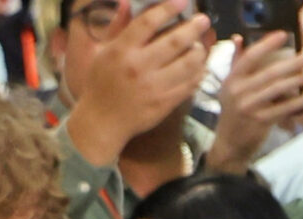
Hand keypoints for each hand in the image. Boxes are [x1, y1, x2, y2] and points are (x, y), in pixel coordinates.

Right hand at [63, 0, 213, 164]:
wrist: (100, 123)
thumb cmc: (100, 85)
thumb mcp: (102, 53)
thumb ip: (118, 28)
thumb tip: (129, 4)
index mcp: (120, 52)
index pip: (148, 22)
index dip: (168, 8)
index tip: (182, 2)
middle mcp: (138, 67)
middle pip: (176, 40)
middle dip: (194, 27)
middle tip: (202, 21)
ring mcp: (153, 87)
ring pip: (189, 62)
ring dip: (199, 50)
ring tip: (198, 46)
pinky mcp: (164, 102)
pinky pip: (190, 83)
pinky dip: (198, 72)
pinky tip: (196, 67)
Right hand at [206, 32, 302, 171]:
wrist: (229, 144)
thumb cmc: (233, 112)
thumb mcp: (229, 87)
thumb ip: (236, 63)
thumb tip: (239, 38)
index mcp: (231, 80)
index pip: (250, 57)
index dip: (267, 44)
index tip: (283, 35)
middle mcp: (238, 92)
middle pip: (271, 72)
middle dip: (294, 62)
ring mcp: (249, 107)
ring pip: (280, 89)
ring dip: (300, 79)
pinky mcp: (260, 121)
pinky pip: (285, 108)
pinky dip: (301, 101)